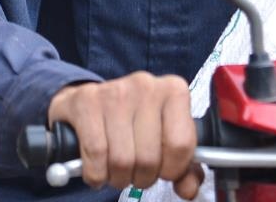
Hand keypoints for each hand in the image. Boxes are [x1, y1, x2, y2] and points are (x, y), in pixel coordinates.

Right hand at [48, 72, 201, 197]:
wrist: (88, 102)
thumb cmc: (132, 122)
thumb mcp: (163, 137)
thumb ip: (184, 167)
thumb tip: (189, 189)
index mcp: (173, 91)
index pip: (181, 144)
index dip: (172, 169)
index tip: (163, 169)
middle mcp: (146, 86)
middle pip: (149, 158)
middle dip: (142, 177)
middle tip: (136, 171)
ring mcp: (115, 91)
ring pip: (122, 160)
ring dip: (118, 177)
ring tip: (117, 169)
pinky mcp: (86, 102)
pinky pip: (96, 155)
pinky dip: (96, 173)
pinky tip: (97, 169)